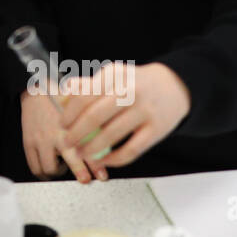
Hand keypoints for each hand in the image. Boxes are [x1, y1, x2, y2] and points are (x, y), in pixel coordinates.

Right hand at [19, 88, 105, 184]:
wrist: (36, 93)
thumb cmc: (59, 100)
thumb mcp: (78, 108)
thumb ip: (92, 124)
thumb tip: (107, 141)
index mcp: (68, 125)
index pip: (85, 148)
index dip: (95, 165)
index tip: (102, 176)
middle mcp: (53, 134)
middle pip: (68, 160)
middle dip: (79, 172)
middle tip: (85, 180)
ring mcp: (39, 140)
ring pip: (48, 168)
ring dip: (57, 173)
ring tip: (63, 170)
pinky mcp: (28, 143)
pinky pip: (34, 166)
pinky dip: (43, 172)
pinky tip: (49, 167)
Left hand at [59, 62, 190, 168]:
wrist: (174, 86)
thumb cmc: (135, 83)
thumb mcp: (112, 76)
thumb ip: (86, 85)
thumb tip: (61, 97)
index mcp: (114, 76)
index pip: (84, 96)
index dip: (69, 114)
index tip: (61, 125)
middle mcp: (130, 91)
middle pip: (95, 116)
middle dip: (76, 133)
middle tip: (66, 143)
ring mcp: (145, 111)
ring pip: (112, 135)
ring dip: (91, 148)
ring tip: (81, 154)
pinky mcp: (157, 129)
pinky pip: (132, 149)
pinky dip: (114, 159)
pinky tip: (102, 160)